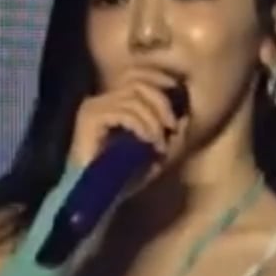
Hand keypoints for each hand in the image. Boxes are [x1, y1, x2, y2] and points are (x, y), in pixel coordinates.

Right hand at [68, 65, 189, 181]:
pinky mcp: (91, 118)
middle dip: (161, 103)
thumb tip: (185, 118)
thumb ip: (165, 136)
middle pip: (138, 83)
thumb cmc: (119, 181)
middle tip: (172, 127)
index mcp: (109, 104)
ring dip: (154, 120)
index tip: (178, 95)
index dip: (159, 79)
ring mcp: (93, 108)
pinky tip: (148, 141)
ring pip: (134, 98)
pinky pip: (125, 112)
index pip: (136, 76)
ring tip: (159, 143)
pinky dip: (142, 125)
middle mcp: (99, 100)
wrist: (92, 200)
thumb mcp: (149, 155)